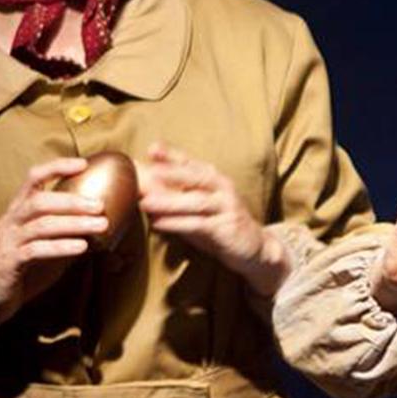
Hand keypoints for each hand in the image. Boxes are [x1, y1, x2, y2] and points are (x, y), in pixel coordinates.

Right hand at [0, 157, 105, 362]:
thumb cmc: (21, 268)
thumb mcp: (40, 242)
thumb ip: (61, 230)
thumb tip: (99, 221)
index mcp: (17, 210)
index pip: (33, 177)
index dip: (56, 167)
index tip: (83, 164)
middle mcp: (10, 220)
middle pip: (40, 200)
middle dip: (72, 201)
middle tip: (100, 205)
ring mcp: (8, 240)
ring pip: (42, 225)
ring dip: (74, 224)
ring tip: (100, 225)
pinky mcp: (9, 261)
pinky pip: (37, 250)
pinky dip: (61, 247)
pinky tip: (82, 247)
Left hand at [138, 142, 286, 295]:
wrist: (254, 249)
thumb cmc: (219, 225)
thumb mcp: (197, 209)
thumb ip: (175, 197)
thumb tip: (142, 189)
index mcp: (214, 179)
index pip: (191, 162)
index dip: (172, 155)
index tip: (152, 148)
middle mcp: (223, 188)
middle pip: (196, 176)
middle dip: (172, 171)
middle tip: (150, 171)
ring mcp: (226, 207)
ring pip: (196, 201)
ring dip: (169, 202)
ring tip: (145, 202)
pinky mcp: (226, 228)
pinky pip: (199, 224)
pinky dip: (177, 223)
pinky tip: (159, 224)